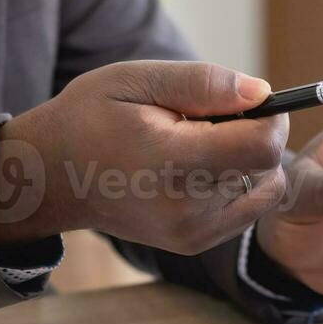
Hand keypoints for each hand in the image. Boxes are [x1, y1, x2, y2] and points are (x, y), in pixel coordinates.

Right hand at [0, 61, 288, 254]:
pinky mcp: (195, 243)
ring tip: (200, 146)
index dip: (268, 117)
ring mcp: (193, 232)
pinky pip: (249, 208)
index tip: (243, 102)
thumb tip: (262, 92)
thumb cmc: (91, 117)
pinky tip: (198, 168)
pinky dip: (238, 183)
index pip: (263, 147)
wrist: (53, 178)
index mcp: (172, 163)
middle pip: (268, 166)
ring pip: (266, 188)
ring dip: (249, 162)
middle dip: (253, 135)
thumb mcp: (136, 80)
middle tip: (206, 122)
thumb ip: (202, 84)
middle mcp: (188, 208)